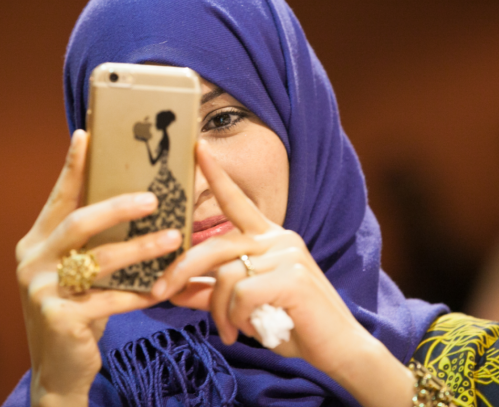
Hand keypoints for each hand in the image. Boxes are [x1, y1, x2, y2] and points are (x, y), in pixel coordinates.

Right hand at [14, 130, 181, 406]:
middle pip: (78, 222)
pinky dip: (140, 293)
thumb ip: (89, 241)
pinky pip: (109, 298)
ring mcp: (41, 290)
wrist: (60, 368)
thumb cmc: (77, 310)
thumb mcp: (76, 271)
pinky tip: (164, 287)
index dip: (72, 167)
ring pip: (100, 260)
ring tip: (174, 238)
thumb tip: (132, 199)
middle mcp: (32, 261)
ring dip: (141, 248)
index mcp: (36, 242)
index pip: (58, 198)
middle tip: (153, 198)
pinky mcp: (58, 318)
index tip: (87, 136)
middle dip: (118, 206)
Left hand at [151, 141, 379, 377]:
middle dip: (181, 269)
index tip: (197, 148)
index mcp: (271, 239)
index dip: (216, 175)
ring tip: (228, 331)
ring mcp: (287, 254)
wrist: (339, 350)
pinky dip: (235, 318)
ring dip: (218, 310)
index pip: (238, 201)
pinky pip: (240, 293)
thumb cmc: (294, 326)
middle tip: (159, 293)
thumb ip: (213, 293)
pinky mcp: (292, 276)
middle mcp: (280, 239)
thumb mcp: (246, 307)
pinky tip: (248, 331)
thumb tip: (176, 289)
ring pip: (225, 274)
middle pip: (215, 245)